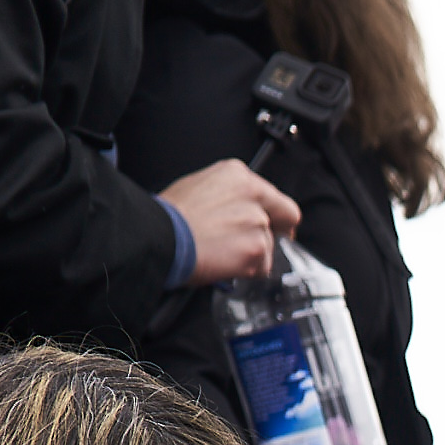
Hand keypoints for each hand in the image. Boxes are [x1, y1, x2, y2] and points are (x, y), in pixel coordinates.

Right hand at [159, 160, 302, 285]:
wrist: (158, 236)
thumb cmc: (171, 216)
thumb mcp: (199, 185)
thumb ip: (232, 194)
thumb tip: (245, 209)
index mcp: (238, 174)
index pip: (276, 197)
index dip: (277, 215)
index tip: (277, 226)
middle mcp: (253, 194)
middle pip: (285, 219)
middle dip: (277, 233)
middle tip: (259, 244)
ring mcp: (257, 222)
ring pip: (270, 245)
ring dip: (253, 255)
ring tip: (223, 253)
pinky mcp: (256, 248)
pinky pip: (262, 266)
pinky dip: (247, 270)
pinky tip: (225, 263)